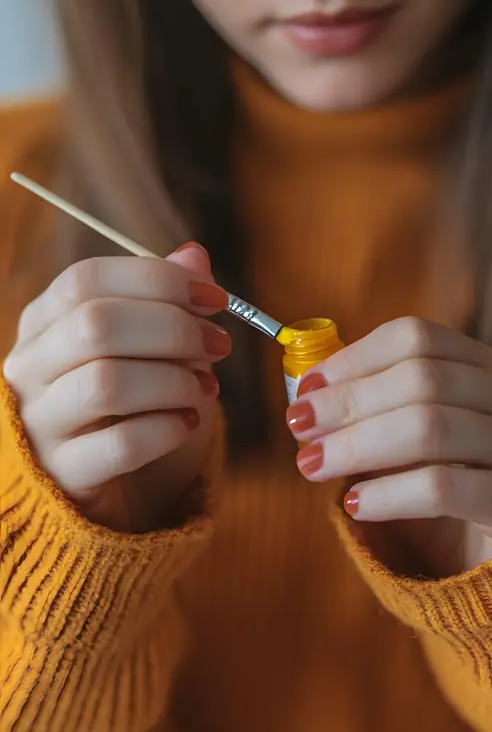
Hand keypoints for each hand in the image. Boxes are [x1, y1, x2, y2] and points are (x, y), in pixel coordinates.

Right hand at [2, 243, 229, 532]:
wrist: (106, 476)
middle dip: (174, 329)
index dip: (158, 280)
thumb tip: (195, 255)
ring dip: (174, 380)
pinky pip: (120, 444)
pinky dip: (166, 429)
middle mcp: (30, 366)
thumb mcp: (147, 344)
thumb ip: (165, 299)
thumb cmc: (128, 399)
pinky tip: (187, 423)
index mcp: (45, 321)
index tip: (215, 297)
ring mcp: (41, 422)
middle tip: (221, 344)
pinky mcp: (65, 473)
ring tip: (207, 387)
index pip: (87, 280)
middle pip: (96, 325)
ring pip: (106, 383)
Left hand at [286, 318, 491, 574]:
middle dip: (348, 402)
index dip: (354, 358)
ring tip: (312, 465)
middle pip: (421, 379)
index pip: (415, 338)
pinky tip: (354, 505)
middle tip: (298, 426)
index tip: (306, 388)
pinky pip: (442, 488)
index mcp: (482, 366)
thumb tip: (305, 397)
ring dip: (358, 445)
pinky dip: (387, 493)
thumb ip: (367, 412)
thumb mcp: (402, 441)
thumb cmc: (442, 487)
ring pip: (430, 428)